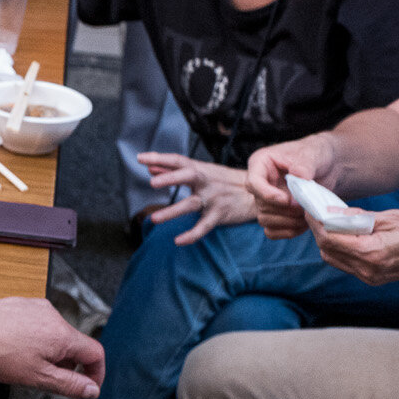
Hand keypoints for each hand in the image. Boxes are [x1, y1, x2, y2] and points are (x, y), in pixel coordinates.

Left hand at [0, 297, 103, 398]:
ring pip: (52, 333)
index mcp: (62, 334)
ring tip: (24, 363)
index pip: (95, 353)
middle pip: (72, 343)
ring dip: (47, 351)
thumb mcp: (38, 377)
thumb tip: (90, 389)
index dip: (96, 373)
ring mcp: (34, 307)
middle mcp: (51, 315)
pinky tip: (12, 349)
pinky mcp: (18, 305)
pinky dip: (30, 338)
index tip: (87, 385)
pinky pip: (34, 324)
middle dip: (66, 364)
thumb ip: (69, 384)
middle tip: (47, 378)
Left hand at [138, 153, 256, 244]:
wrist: (258, 192)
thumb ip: (174, 170)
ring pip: (192, 204)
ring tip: (154, 219)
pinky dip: (192, 234)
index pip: (178, 161)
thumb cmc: (224, 180)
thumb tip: (150, 167)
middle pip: (188, 176)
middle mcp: (206, 182)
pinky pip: (204, 226)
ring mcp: (213, 198)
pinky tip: (178, 241)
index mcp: (200, 170)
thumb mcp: (202, 171)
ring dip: (173, 211)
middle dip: (171, 178)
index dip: (159, 158)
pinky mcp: (220, 214)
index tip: (140, 158)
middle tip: (152, 183)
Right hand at [245, 133, 339, 238]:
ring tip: (308, 215)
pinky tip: (304, 225)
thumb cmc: (317, 154)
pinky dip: (287, 232)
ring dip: (288, 222)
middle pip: (260, 205)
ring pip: (265, 220)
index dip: (267, 194)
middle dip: (284, 210)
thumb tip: (298, 177)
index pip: (253, 183)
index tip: (287, 200)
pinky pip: (272, 231)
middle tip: (306, 207)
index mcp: (261, 164)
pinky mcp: (275, 214)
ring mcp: (266, 201)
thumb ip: (304, 165)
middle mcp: (260, 184)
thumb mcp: (313, 154)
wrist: (328, 167)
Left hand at [313, 209, 398, 286]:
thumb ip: (359, 217)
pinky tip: (343, 233)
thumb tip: (331, 212)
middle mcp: (366, 269)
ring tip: (329, 220)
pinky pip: (344, 263)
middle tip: (316, 211)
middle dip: (318, 230)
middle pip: (327, 249)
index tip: (310, 207)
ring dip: (327, 239)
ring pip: (333, 258)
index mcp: (371, 252)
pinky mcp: (371, 278)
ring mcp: (368, 276)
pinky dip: (339, 248)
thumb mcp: (393, 217)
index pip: (330, 238)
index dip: (316, 222)